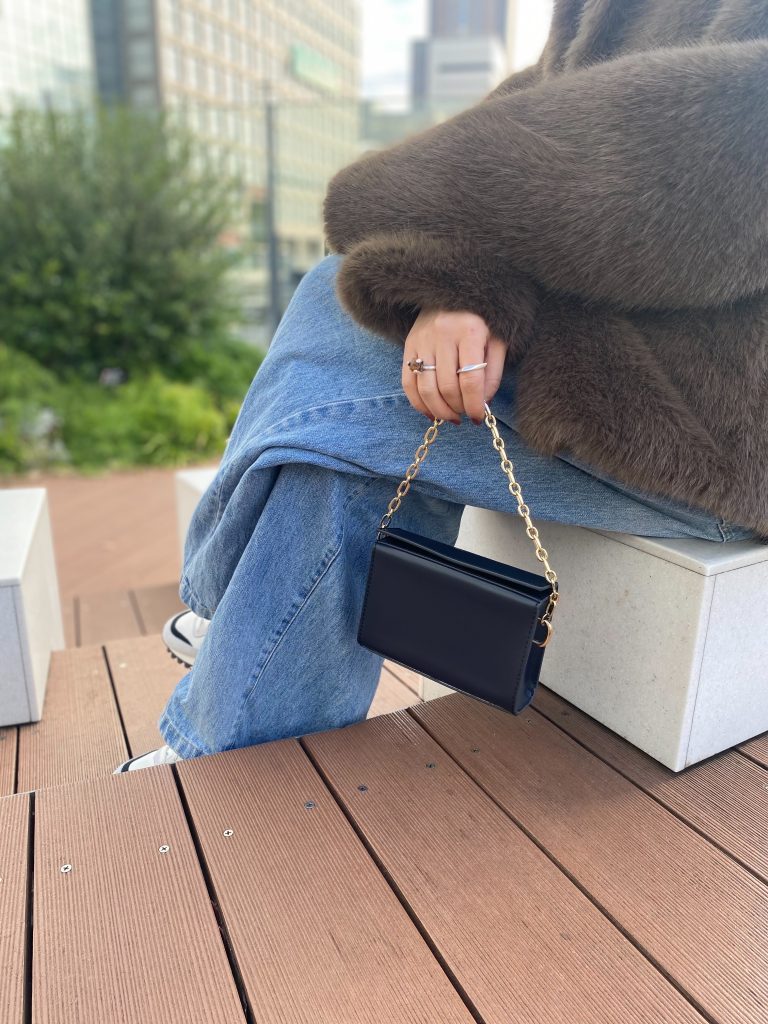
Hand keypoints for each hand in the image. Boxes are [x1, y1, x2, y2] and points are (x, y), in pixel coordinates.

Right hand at [402, 310, 506, 424]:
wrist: (456, 291)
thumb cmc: (483, 319)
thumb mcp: (498, 340)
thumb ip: (493, 372)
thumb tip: (482, 403)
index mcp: (470, 331)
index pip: (470, 380)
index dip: (474, 405)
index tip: (479, 418)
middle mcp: (442, 333)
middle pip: (447, 387)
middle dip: (458, 408)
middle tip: (466, 415)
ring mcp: (422, 339)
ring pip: (426, 388)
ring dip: (439, 410)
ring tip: (451, 416)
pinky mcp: (408, 344)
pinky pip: (408, 382)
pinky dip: (419, 403)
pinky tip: (431, 412)